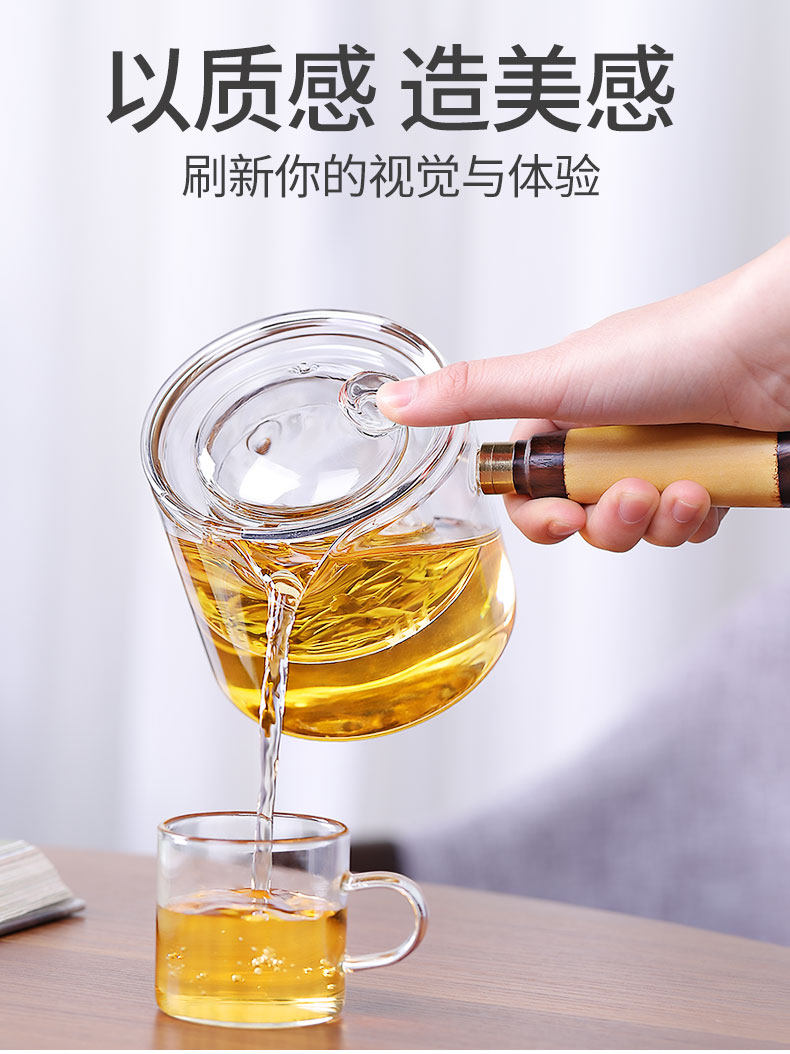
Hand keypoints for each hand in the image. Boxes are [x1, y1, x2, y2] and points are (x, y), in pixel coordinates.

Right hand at [377, 236, 789, 550]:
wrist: (774, 351)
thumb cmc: (675, 350)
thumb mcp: (554, 376)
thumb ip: (470, 395)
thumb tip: (393, 402)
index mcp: (568, 410)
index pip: (529, 485)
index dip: (540, 514)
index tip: (561, 516)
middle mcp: (612, 434)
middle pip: (581, 516)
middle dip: (606, 520)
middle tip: (630, 494)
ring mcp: (662, 456)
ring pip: (635, 529)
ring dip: (654, 520)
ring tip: (681, 486)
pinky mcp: (710, 477)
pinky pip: (685, 527)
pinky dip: (694, 518)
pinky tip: (710, 489)